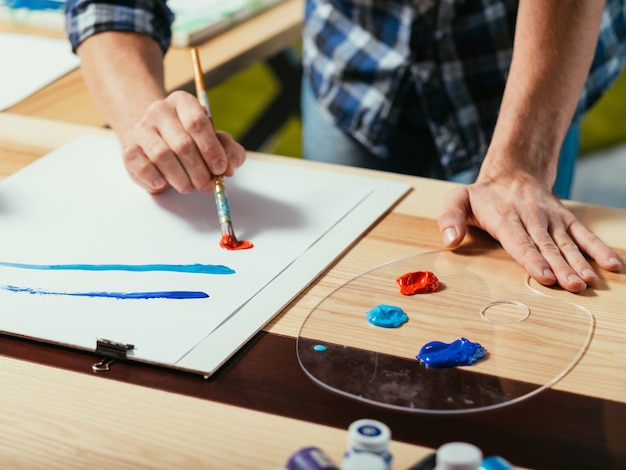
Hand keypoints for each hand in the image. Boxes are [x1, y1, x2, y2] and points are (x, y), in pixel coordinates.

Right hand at [121, 91, 245, 193]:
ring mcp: (142, 128)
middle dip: (198, 170)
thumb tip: (230, 166)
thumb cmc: (192, 141)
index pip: (197, 122)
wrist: (158, 138)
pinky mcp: (129, 147)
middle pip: (182, 143)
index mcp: (183, 102)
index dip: (210, 148)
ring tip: (188, 187)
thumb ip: (230, 152)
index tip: (220, 168)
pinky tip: (162, 183)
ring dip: (179, 177)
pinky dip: (151, 176)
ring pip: (162, 155)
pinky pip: (137, 162)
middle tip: (207, 185)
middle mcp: (160, 111)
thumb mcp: (217, 142)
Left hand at [437, 171, 621, 292]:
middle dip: (561, 267)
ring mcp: (550, 218)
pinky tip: (611, 265)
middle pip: (546, 245)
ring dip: (579, 263)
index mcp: (504, 217)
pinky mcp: (564, 219)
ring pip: (566, 242)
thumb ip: (450, 218)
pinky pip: (583, 234)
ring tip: (589, 282)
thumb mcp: (458, 200)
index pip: (519, 240)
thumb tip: (450, 241)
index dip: (532, 258)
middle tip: (573, 287)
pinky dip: (598, 249)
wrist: (513, 172)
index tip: (545, 276)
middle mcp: (531, 217)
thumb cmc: (482, 195)